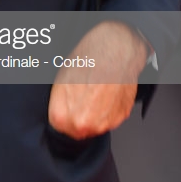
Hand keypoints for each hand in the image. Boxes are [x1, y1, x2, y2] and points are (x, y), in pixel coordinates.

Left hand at [47, 21, 147, 138]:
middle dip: (79, 118)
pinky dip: (109, 110)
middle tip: (83, 98)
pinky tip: (107, 92)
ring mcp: (103, 123)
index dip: (64, 115)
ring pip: (96, 126)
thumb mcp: (60, 81)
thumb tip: (62, 112)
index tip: (68, 106)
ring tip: (96, 92)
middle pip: (78, 131)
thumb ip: (60, 105)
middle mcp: (82, 124)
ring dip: (95, 115)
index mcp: (62, 116)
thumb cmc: (86, 60)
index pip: (59, 128)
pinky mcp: (120, 118)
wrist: (114, 50)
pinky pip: (110, 119)